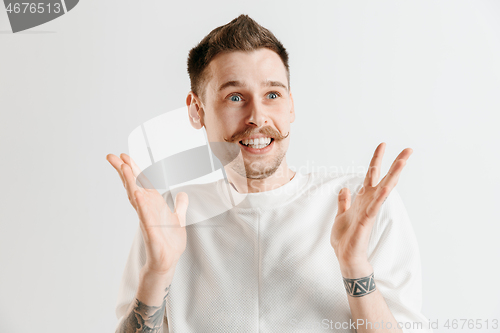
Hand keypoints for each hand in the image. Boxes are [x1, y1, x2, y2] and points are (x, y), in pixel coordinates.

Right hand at [106, 153, 188, 274]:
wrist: (168, 261)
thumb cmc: (169, 241)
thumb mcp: (179, 218)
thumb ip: (180, 205)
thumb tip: (183, 193)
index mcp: (153, 204)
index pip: (141, 183)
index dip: (134, 169)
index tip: (124, 156)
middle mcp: (147, 208)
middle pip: (132, 185)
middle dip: (123, 170)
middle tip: (111, 156)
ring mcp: (146, 218)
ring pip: (135, 196)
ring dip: (129, 181)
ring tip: (122, 166)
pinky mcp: (150, 230)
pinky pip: (144, 214)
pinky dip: (140, 203)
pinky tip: (136, 193)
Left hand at [330, 143, 411, 276]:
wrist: (346, 257)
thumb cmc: (345, 239)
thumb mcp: (341, 215)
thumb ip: (344, 202)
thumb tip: (346, 188)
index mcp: (363, 199)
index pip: (372, 175)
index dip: (377, 160)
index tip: (383, 144)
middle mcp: (369, 202)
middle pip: (384, 179)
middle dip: (395, 164)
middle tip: (409, 149)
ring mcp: (369, 211)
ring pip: (384, 190)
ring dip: (393, 176)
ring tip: (403, 162)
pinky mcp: (366, 222)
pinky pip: (374, 207)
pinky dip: (380, 197)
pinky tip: (386, 188)